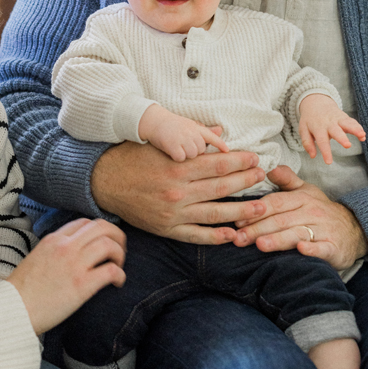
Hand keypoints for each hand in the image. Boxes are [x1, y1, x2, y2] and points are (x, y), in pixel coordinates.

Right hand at [7, 218, 125, 333]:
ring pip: (109, 244)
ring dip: (120, 254)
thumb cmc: (22, 290)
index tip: (104, 242)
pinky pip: (111, 270)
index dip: (99, 231)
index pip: (85, 223)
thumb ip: (54, 250)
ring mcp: (74, 264)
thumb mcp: (36, 258)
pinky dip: (120, 275)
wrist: (11, 310)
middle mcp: (65, 246)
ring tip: (119, 265)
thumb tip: (72, 253)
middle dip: (116, 235)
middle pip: (102, 227)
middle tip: (119, 249)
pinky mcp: (81, 285)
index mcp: (54, 239)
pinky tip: (118, 283)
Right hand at [91, 140, 267, 243]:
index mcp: (177, 168)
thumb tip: (220, 132)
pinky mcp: (167, 229)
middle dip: (245, 182)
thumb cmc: (134, 157)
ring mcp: (173, 213)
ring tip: (260, 207)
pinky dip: (215, 237)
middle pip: (220, 188)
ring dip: (240, 211)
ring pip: (214, 214)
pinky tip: (233, 235)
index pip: (217, 164)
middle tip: (263, 177)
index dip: (239, 161)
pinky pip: (196, 235)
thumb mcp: (160, 143)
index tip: (255, 158)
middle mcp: (178, 192)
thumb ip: (192, 139)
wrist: (105, 182)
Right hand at [138, 104, 229, 160]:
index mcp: (196, 128)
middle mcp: (191, 132)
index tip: (228, 151)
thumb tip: (220, 130)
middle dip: (196, 151)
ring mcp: (183, 139)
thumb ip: (204, 131)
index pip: (212, 136)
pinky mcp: (173, 146)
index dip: (220, 144)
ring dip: (186, 156)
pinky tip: (170, 153)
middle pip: (202, 149)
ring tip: (177, 150)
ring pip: (192, 155)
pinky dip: (176, 158)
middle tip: (185, 147)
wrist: (151, 122)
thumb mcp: (188, 125)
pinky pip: (181, 158)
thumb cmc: (170, 126)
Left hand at [232, 166, 367, 269]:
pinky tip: (301, 251)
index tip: (237, 220)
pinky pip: (322, 248)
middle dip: (258, 229)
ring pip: (297, 234)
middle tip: (238, 238)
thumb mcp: (306, 191)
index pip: (275, 203)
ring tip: (260, 245)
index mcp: (301, 198)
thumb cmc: (321, 211)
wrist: (353, 230)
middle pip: (281, 220)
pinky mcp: (333, 247)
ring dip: (278, 240)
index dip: (256, 211)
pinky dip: (312, 249)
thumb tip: (268, 167)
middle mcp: (311, 212)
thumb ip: (287, 180)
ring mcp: (323, 230)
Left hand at [298, 93, 365, 164]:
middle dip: (342, 138)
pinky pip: (352, 122)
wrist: (316, 102)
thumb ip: (307, 143)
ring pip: (347, 123)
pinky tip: (363, 135)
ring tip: (362, 135)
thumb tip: (312, 156)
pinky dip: (358, 127)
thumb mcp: (304, 129)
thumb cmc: (310, 120)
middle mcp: (329, 123)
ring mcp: (337, 119)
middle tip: (348, 145)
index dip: (326, 152)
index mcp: (318, 127)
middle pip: (336, 131)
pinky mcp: (344, 117)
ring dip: (355, 129)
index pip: (322, 141)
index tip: (329, 162)